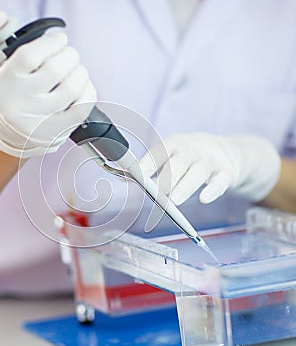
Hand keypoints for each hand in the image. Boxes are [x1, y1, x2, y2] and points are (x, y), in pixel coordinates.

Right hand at [0, 11, 96, 157]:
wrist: (13, 131)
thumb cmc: (10, 89)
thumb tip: (1, 18)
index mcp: (0, 86)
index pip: (29, 56)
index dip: (51, 43)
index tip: (60, 40)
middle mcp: (17, 106)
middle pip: (55, 70)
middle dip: (69, 55)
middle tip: (69, 55)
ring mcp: (37, 123)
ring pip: (72, 88)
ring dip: (81, 72)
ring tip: (76, 70)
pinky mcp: (56, 133)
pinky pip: (83, 107)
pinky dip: (88, 91)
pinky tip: (82, 87)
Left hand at [139, 133, 280, 204]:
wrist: (226, 152)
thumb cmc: (188, 158)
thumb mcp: (170, 157)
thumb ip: (148, 168)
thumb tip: (120, 177)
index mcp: (174, 144)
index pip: (159, 152)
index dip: (148, 164)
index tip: (136, 175)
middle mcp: (191, 150)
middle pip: (179, 161)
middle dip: (168, 177)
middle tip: (157, 192)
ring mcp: (210, 160)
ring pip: (198, 172)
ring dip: (185, 186)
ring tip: (174, 201)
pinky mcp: (226, 172)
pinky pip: (221, 180)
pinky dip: (213, 190)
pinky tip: (204, 199)